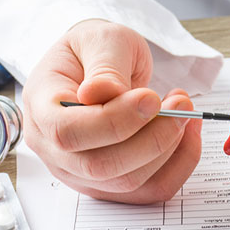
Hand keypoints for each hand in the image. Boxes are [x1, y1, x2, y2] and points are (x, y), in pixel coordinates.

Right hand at [22, 20, 201, 202]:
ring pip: (128, 182)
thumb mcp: (100, 38)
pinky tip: (187, 132)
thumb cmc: (95, 49)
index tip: (151, 97)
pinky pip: (149, 190)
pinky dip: (178, 164)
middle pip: (99, 167)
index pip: (68, 132)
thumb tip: (103, 92)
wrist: (98, 64)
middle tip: (181, 104)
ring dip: (169, 149)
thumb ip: (104, 65)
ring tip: (184, 109)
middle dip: (152, 139)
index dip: (114, 121)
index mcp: (41, 107)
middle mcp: (53, 148)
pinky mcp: (110, 183)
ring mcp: (80, 172)